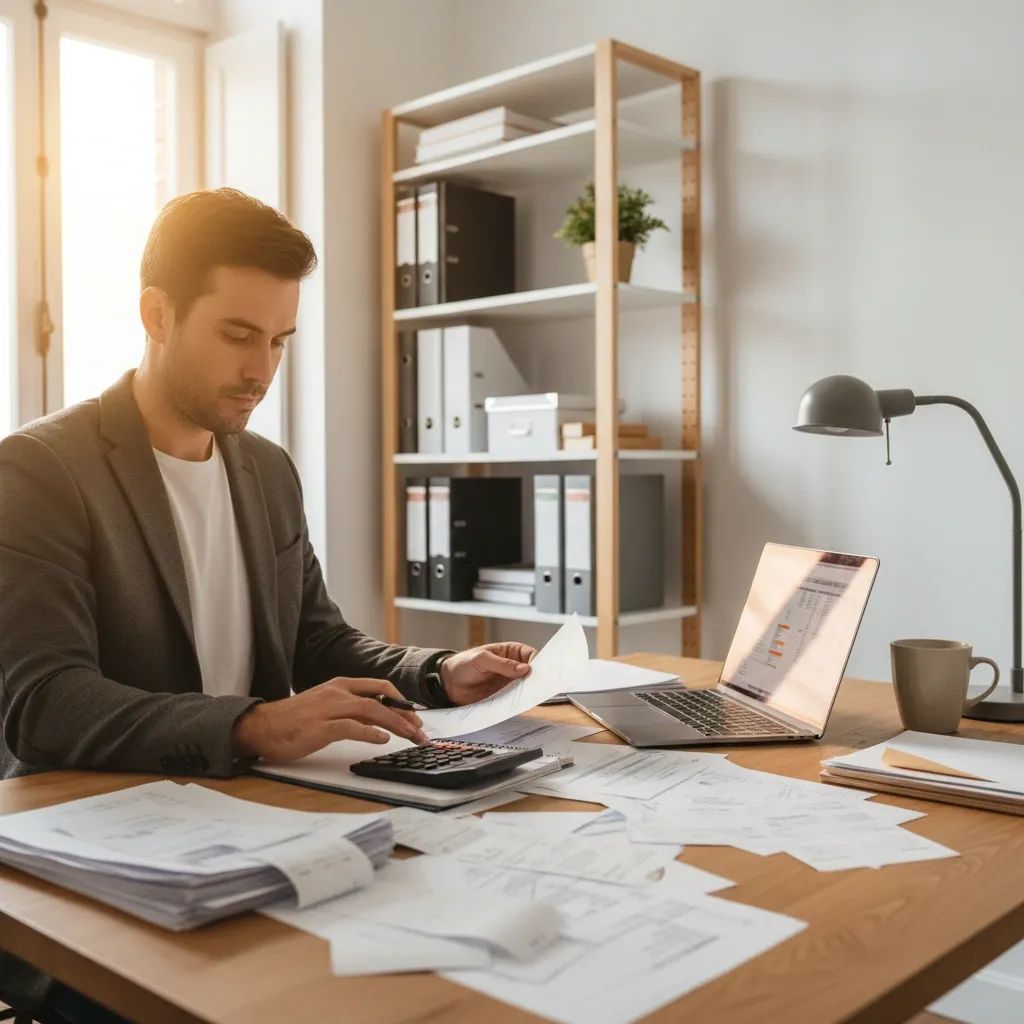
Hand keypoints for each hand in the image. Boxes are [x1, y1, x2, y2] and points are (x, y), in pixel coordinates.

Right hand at [232, 677, 428, 761]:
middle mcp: (337, 693)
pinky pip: (351, 728)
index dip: (401, 701)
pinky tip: (382, 741)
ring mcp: (328, 709)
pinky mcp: (319, 727)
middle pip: (381, 699)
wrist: (261, 726)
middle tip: (420, 731)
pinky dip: (370, 734)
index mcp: (339, 685)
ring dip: (396, 725)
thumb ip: (351, 711)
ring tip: (410, 737)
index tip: (414, 716)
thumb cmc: (294, 719)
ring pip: (371, 711)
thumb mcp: (327, 708)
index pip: (379, 687)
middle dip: (405, 715)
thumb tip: (380, 722)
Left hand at [440, 642, 537, 705]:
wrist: (448, 683)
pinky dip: (519, 702)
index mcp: (510, 651)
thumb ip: (502, 664)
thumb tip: (524, 668)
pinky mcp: (504, 696)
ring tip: (530, 696)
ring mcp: (509, 682)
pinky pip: (516, 699)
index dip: (538, 663)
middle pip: (532, 672)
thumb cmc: (463, 664)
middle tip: (538, 686)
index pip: (531, 655)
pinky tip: (520, 704)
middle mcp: (513, 667)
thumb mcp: (482, 659)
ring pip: (526, 687)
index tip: (539, 672)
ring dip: (529, 692)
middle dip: (536, 679)